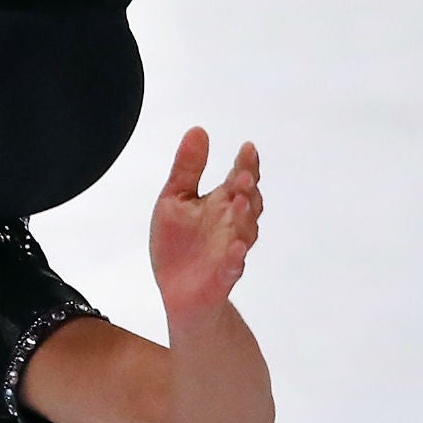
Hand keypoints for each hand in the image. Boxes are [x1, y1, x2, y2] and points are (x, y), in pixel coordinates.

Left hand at [149, 128, 262, 320]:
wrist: (177, 292)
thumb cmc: (178, 243)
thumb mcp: (175, 199)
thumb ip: (187, 168)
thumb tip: (198, 130)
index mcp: (220, 203)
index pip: (239, 178)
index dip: (246, 164)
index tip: (247, 148)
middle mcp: (231, 224)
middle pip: (248, 202)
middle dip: (246, 188)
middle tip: (242, 174)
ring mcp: (230, 250)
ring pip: (245, 232)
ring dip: (244, 217)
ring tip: (238, 200)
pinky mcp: (222, 277)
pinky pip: (232, 267)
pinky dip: (234, 259)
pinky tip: (235, 250)